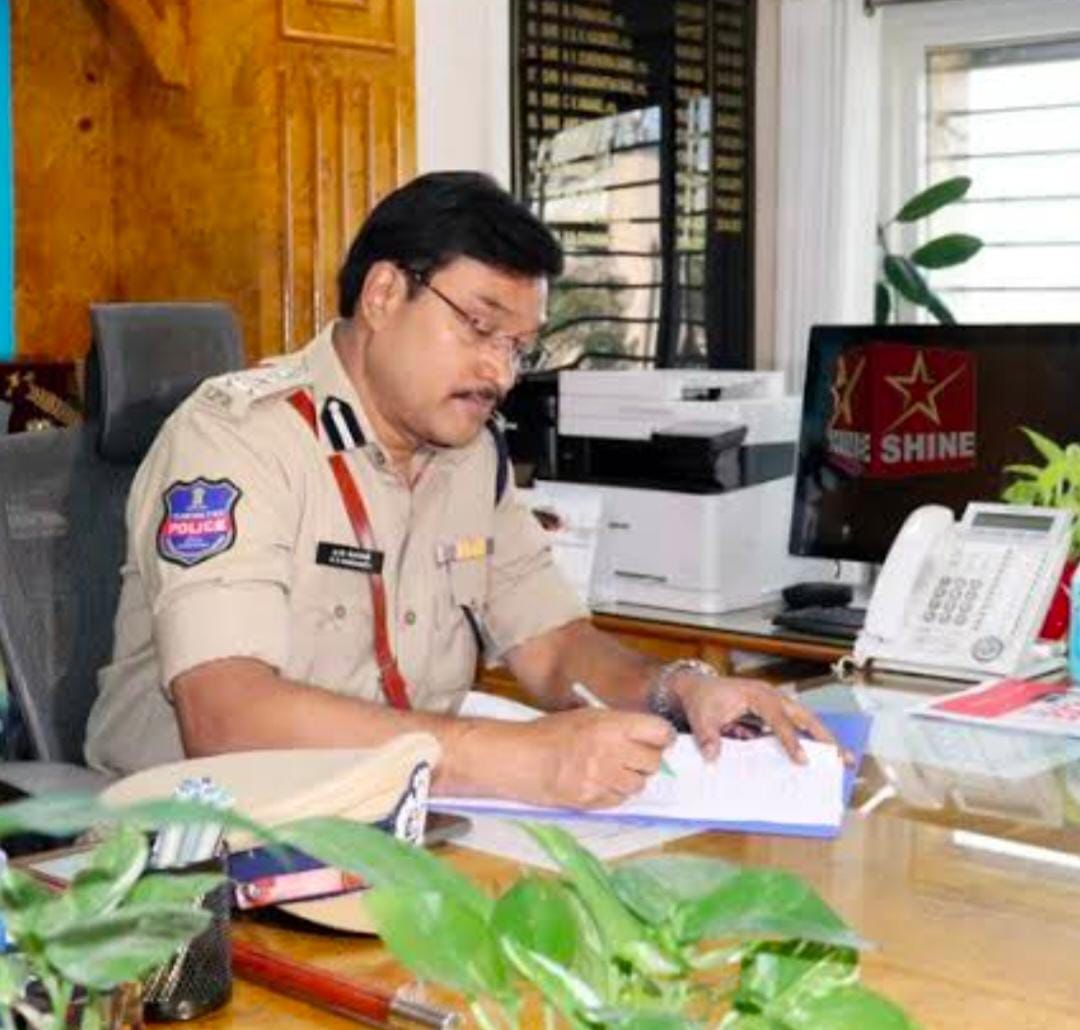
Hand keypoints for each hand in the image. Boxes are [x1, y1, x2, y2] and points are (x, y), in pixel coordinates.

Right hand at [504, 708, 674, 809]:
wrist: (521, 759)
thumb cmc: (550, 733)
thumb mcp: (587, 716)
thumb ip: (619, 725)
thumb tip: (649, 735)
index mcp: (611, 725)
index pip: (659, 732)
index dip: (662, 736)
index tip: (658, 738)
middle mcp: (612, 752)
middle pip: (654, 762)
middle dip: (646, 759)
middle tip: (632, 755)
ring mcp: (603, 779)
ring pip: (639, 784)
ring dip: (631, 778)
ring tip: (610, 770)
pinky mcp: (594, 801)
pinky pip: (620, 800)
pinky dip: (614, 793)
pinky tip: (598, 782)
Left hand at [672, 672, 842, 764]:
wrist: (697, 688)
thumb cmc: (702, 699)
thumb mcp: (699, 716)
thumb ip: (706, 735)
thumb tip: (713, 756)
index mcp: (756, 694)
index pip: (778, 718)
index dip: (791, 740)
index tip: (802, 760)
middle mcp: (771, 697)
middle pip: (803, 715)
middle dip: (824, 735)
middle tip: (841, 756)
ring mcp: (774, 704)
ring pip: (804, 720)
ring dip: (822, 738)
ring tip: (841, 758)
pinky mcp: (772, 713)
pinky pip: (794, 726)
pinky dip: (808, 739)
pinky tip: (818, 757)